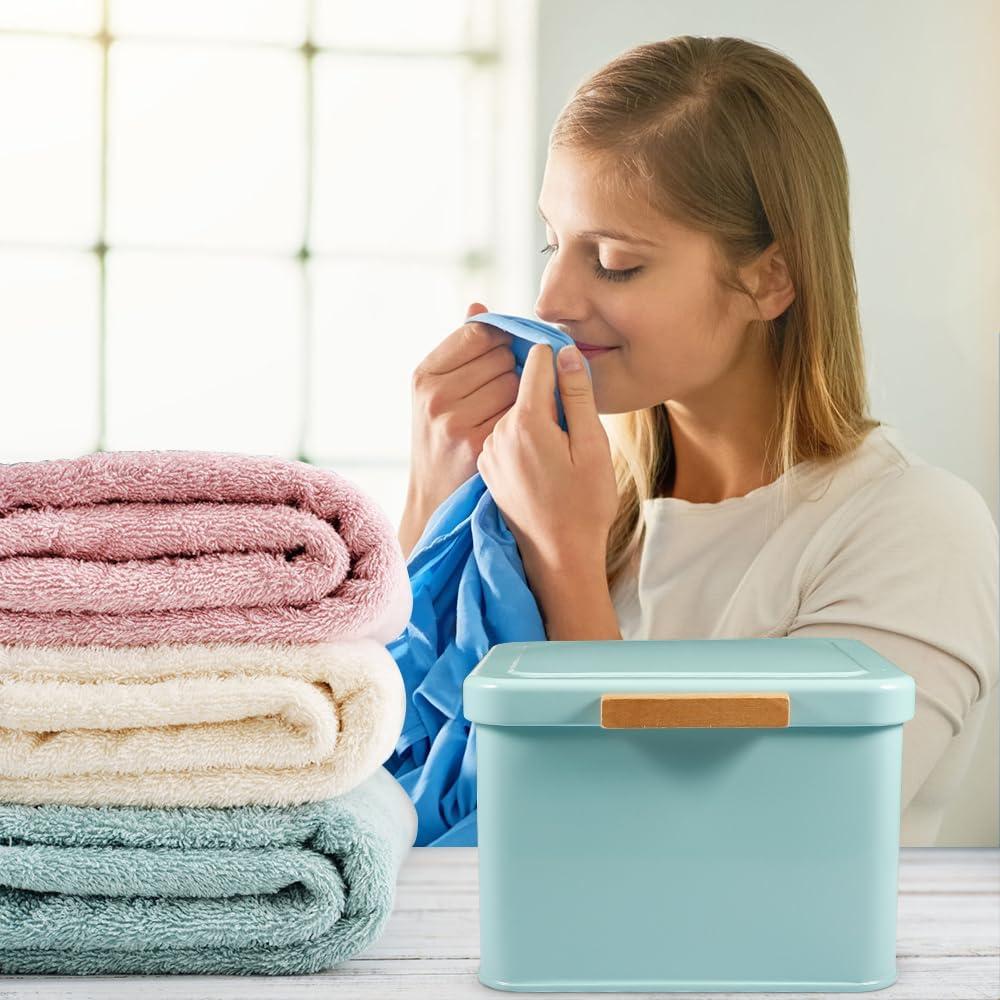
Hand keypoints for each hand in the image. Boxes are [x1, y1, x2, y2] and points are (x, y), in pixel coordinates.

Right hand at [405, 302, 516, 516]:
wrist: (435, 497)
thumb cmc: (442, 437)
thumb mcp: (437, 392)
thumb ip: (460, 350)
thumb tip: (479, 306)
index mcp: (424, 376)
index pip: (476, 334)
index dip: (499, 340)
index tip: (506, 354)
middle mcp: (435, 396)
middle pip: (500, 356)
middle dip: (511, 368)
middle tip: (506, 389)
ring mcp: (455, 421)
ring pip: (515, 382)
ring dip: (521, 392)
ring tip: (509, 409)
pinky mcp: (479, 444)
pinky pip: (520, 411)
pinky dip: (526, 416)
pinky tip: (519, 428)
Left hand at [476, 342, 617, 579]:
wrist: (559, 557)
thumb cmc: (585, 504)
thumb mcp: (593, 445)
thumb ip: (577, 395)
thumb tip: (565, 352)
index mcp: (527, 421)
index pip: (535, 360)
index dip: (555, 355)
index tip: (569, 360)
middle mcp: (499, 432)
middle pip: (522, 385)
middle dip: (547, 387)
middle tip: (573, 413)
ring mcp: (489, 451)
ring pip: (514, 410)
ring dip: (536, 413)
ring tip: (560, 443)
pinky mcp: (487, 467)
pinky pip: (506, 434)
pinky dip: (523, 434)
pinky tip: (544, 458)